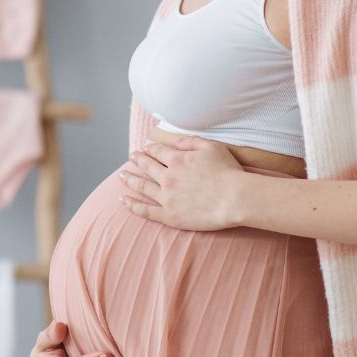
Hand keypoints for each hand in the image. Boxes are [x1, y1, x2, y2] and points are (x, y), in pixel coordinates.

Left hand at [119, 135, 243, 229]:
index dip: (150, 149)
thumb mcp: (211, 147)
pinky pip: (146, 210)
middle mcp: (168, 176)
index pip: (158, 151)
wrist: (234, 198)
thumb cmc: (227, 171)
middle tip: (132, 157)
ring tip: (122, 176)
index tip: (146, 148)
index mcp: (177, 159)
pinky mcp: (169, 216)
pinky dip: (132, 205)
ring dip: (130, 179)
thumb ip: (190, 141)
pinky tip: (123, 200)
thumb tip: (174, 140)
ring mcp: (167, 197)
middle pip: (147, 166)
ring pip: (142, 186)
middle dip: (138, 160)